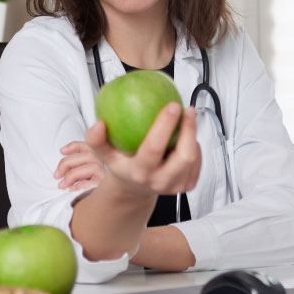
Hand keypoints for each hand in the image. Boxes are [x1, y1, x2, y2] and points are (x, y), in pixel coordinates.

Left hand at [54, 141, 104, 190]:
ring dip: (73, 175)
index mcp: (96, 160)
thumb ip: (73, 165)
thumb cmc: (82, 192)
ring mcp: (106, 178)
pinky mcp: (105, 189)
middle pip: (89, 155)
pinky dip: (81, 185)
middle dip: (68, 162)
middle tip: (56, 175)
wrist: (96, 210)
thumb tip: (63, 154)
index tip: (61, 151)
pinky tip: (71, 189)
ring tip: (62, 185)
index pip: (88, 146)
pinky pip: (95, 183)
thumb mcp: (76, 175)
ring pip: (93, 167)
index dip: (74, 146)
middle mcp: (104, 167)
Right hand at [86, 103, 200, 197]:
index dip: (165, 125)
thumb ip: (96, 140)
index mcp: (140, 173)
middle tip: (187, 108)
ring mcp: (175, 186)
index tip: (171, 105)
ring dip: (193, 134)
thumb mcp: (104, 154)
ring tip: (188, 116)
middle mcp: (160, 182)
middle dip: (189, 130)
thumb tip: (99, 125)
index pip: (154, 148)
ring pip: (193, 158)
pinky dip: (195, 146)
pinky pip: (198, 163)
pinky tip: (188, 132)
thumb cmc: (122, 164)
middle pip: (183, 156)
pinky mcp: (187, 185)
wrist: (134, 188)